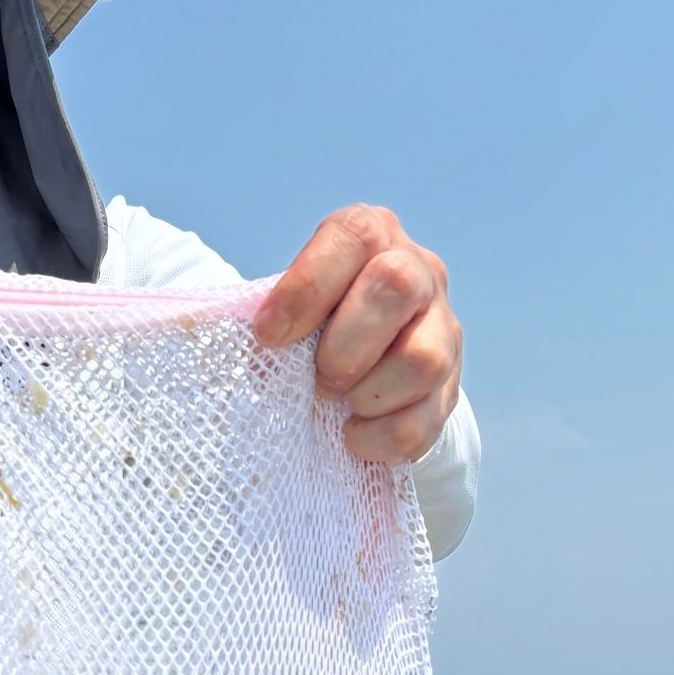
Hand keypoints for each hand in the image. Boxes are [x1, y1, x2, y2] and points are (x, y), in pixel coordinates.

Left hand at [251, 205, 461, 463]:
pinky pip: (427, 420)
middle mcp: (417, 269)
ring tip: (338, 405)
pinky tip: (354, 437)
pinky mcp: (451, 384)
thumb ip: (269, 314)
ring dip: (368, 393)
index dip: (306, 288)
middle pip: (395, 286)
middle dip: (344, 344)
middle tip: (317, 379)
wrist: (362, 366)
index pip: (350, 239)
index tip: (266, 336)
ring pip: (422, 358)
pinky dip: (382, 438)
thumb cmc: (306, 327)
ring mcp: (442, 326)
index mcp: (369, 235)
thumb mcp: (286, 306)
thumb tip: (221, 338)